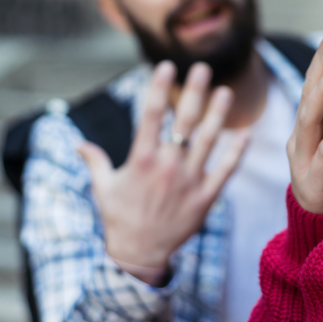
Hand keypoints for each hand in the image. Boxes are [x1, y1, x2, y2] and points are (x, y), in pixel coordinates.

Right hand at [78, 61, 249, 284]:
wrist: (140, 255)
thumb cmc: (120, 218)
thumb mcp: (103, 188)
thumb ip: (94, 161)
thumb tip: (78, 143)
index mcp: (141, 159)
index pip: (151, 115)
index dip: (159, 88)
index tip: (167, 66)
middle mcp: (167, 166)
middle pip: (184, 121)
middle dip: (194, 92)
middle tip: (204, 68)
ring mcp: (188, 181)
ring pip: (208, 140)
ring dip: (218, 114)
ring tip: (226, 92)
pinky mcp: (205, 197)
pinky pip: (225, 170)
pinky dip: (236, 151)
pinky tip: (245, 133)